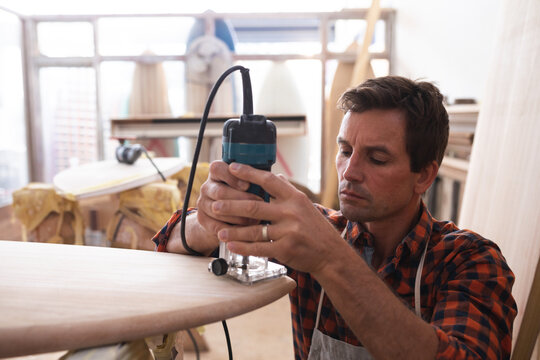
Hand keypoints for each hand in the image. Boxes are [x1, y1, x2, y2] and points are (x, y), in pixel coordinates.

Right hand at [196, 161, 262, 237]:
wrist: (226, 218)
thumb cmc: (244, 197)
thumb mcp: (249, 186)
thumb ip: (256, 181)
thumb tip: (278, 179)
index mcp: (217, 173)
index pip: (218, 169)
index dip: (233, 177)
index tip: (248, 185)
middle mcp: (207, 186)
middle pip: (220, 191)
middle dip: (240, 199)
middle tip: (258, 205)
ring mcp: (203, 203)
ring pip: (218, 209)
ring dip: (238, 216)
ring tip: (255, 220)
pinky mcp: (202, 219)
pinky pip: (215, 225)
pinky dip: (231, 230)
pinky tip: (244, 231)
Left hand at [213, 162, 346, 274]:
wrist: (331, 254)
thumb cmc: (315, 229)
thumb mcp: (305, 205)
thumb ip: (287, 191)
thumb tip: (275, 175)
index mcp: (294, 198)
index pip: (269, 180)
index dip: (249, 173)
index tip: (232, 168)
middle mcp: (291, 212)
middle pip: (254, 205)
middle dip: (230, 205)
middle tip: (215, 205)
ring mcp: (288, 231)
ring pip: (253, 229)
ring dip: (233, 231)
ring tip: (219, 231)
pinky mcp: (285, 249)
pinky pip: (259, 248)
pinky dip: (243, 247)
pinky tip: (232, 246)